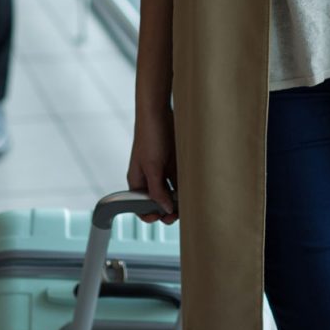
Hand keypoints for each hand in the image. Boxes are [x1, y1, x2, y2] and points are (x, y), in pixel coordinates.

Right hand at [127, 106, 177, 224]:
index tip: (162, 217)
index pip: (140, 206)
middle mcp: (149, 178)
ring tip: (187, 203)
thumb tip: (165, 209)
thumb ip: (157, 190)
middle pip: (158, 202)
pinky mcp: (173, 163)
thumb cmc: (149, 137)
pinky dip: (185, 187)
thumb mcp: (152, 167)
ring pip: (171, 193)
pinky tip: (191, 190)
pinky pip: (179, 181)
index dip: (150, 215)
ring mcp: (161, 171)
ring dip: (178, 200)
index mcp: (137, 181)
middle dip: (167, 210)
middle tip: (178, 212)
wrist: (159, 112)